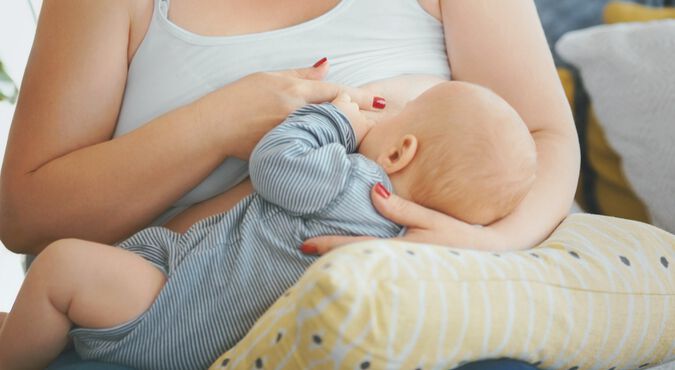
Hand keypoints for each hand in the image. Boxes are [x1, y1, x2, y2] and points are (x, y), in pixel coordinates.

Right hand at [195, 59, 385, 159]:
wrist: (214, 126)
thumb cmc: (238, 99)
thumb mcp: (268, 78)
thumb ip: (300, 74)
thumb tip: (327, 66)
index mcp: (293, 90)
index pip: (335, 92)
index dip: (360, 97)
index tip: (382, 102)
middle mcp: (295, 111)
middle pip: (338, 114)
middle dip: (361, 119)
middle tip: (380, 123)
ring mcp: (291, 133)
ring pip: (328, 134)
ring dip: (346, 135)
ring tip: (362, 138)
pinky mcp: (284, 149)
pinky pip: (311, 149)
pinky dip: (325, 148)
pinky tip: (336, 152)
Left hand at [303, 184, 527, 254]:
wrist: (487, 258)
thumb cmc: (461, 238)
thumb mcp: (432, 220)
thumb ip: (402, 208)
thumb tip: (373, 191)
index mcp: (396, 251)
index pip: (355, 247)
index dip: (327, 245)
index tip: (304, 244)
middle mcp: (393, 264)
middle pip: (351, 261)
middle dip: (327, 256)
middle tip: (301, 248)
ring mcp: (397, 270)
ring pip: (361, 265)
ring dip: (340, 258)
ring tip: (317, 251)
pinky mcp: (404, 268)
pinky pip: (374, 264)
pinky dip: (357, 259)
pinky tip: (347, 255)